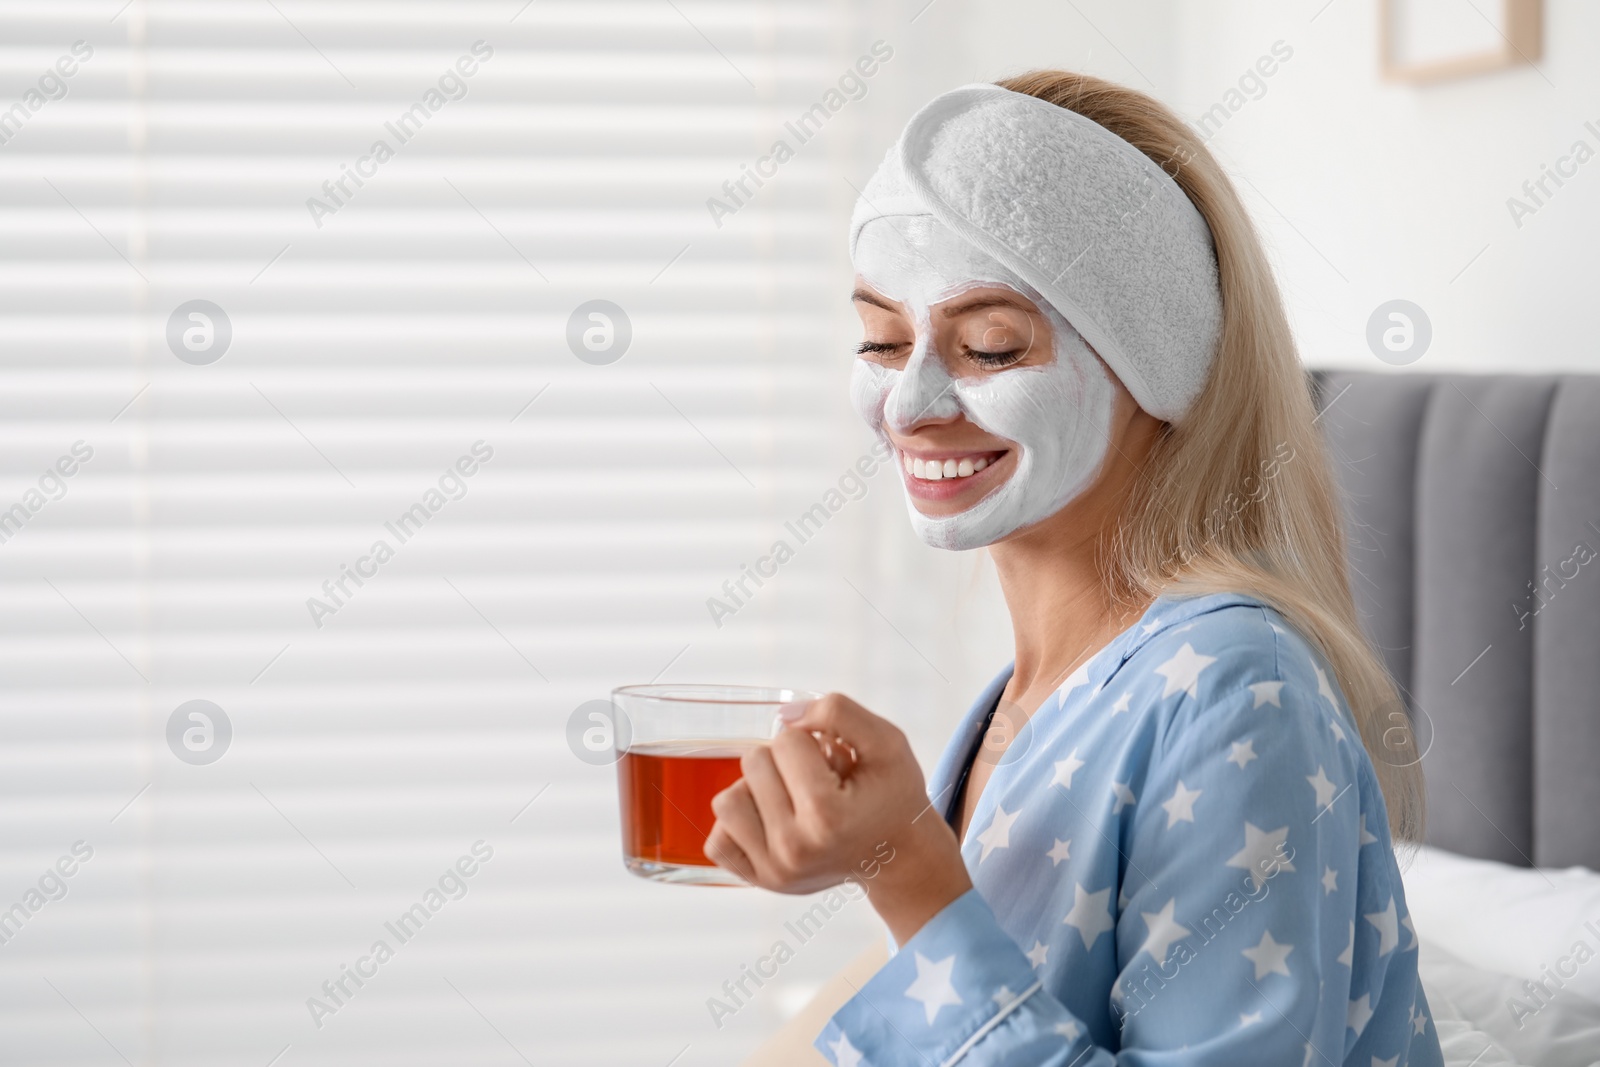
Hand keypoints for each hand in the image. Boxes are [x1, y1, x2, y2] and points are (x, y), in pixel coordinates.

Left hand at [704, 693, 973, 944]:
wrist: (898, 855)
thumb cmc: (891, 794)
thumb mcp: (886, 742)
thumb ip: (838, 712)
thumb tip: (782, 715)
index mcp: (827, 815)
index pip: (786, 740)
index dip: (814, 741)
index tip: (838, 764)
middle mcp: (794, 848)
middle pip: (753, 763)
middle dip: (786, 761)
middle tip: (820, 782)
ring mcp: (773, 870)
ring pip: (727, 800)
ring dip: (757, 789)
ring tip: (794, 799)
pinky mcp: (760, 881)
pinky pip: (717, 840)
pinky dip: (740, 824)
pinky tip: (773, 821)